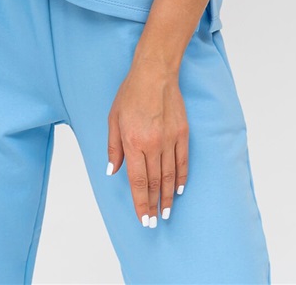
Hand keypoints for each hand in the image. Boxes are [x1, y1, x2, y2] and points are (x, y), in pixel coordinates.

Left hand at [106, 57, 188, 227]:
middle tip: (154, 222)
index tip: (144, 219)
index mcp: (133, 142)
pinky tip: (178, 189)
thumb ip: (114, 148)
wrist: (154, 73)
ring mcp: (169, 139)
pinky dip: (181, 178)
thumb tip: (113, 172)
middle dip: (154, 205)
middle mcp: (153, 144)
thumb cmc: (130, 94)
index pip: (138, 182)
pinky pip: (182, 162)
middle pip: (155, 183)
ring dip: (168, 197)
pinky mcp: (182, 133)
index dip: (141, 203)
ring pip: (170, 176)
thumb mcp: (113, 119)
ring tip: (166, 212)